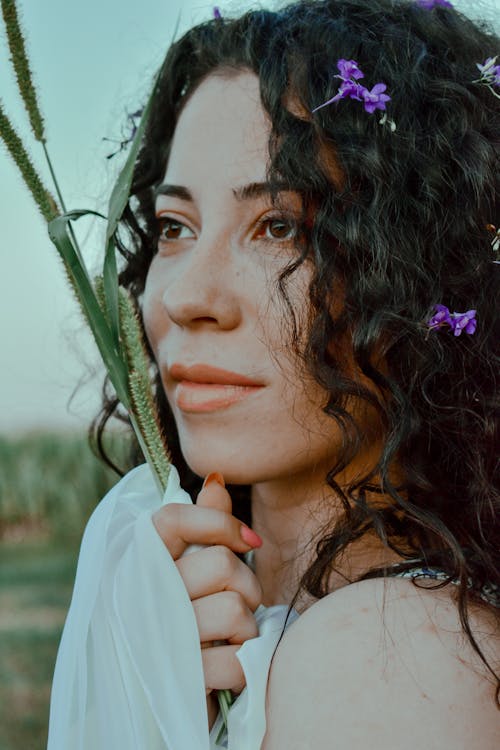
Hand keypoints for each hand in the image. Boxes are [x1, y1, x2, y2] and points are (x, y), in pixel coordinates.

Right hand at [152, 472, 262, 700]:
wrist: (151, 699)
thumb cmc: (176, 621)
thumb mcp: (183, 570)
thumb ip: (201, 525)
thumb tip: (215, 478)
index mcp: (135, 564)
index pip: (172, 519)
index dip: (218, 522)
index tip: (249, 539)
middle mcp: (139, 596)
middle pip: (222, 565)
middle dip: (245, 585)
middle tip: (234, 602)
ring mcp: (157, 639)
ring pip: (237, 611)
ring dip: (246, 627)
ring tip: (227, 636)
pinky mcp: (179, 679)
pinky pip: (238, 660)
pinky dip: (244, 665)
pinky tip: (227, 667)